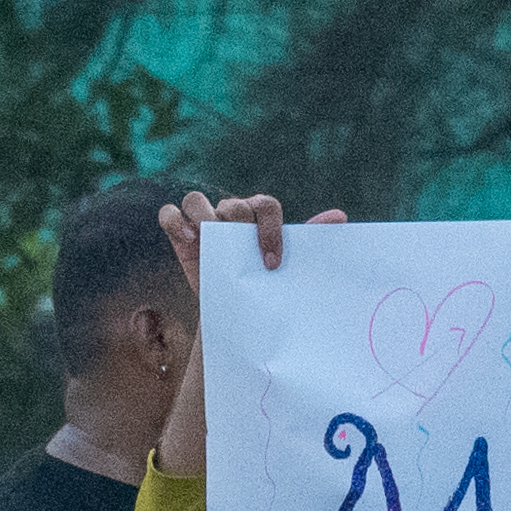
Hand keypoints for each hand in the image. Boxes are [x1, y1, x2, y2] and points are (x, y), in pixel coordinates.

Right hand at [157, 192, 345, 294]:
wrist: (236, 311)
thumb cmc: (265, 285)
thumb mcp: (288, 267)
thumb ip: (308, 239)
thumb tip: (340, 215)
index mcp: (260, 216)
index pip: (266, 205)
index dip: (270, 229)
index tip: (272, 262)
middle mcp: (232, 214)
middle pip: (231, 204)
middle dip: (236, 224)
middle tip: (238, 249)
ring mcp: (204, 222)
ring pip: (195, 199)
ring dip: (202, 215)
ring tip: (206, 238)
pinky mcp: (179, 234)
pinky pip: (169, 213)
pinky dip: (175, 221)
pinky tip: (188, 240)